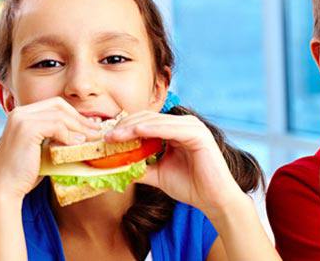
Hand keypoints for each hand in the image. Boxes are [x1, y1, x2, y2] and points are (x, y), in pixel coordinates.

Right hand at [0, 97, 99, 200]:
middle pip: (58, 105)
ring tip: (92, 138)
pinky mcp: (26, 129)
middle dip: (80, 117)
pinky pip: (56, 126)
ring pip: (59, 115)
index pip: (53, 105)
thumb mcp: (41, 150)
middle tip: (96, 130)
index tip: (90, 125)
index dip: (74, 114)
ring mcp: (21, 119)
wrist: (4, 189)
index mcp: (21, 115)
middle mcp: (20, 112)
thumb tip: (81, 135)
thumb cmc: (23, 174)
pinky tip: (79, 144)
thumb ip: (55, 139)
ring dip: (79, 127)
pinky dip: (70, 135)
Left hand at [106, 111, 246, 217]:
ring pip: (155, 121)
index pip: (144, 122)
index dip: (124, 128)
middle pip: (147, 118)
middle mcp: (183, 124)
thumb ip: (139, 167)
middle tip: (106, 136)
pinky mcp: (198, 134)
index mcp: (175, 130)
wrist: (214, 200)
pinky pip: (170, 128)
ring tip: (115, 136)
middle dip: (125, 126)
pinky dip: (152, 129)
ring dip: (133, 127)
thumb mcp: (157, 175)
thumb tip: (114, 167)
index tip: (106, 138)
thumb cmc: (190, 186)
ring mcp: (192, 127)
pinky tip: (136, 133)